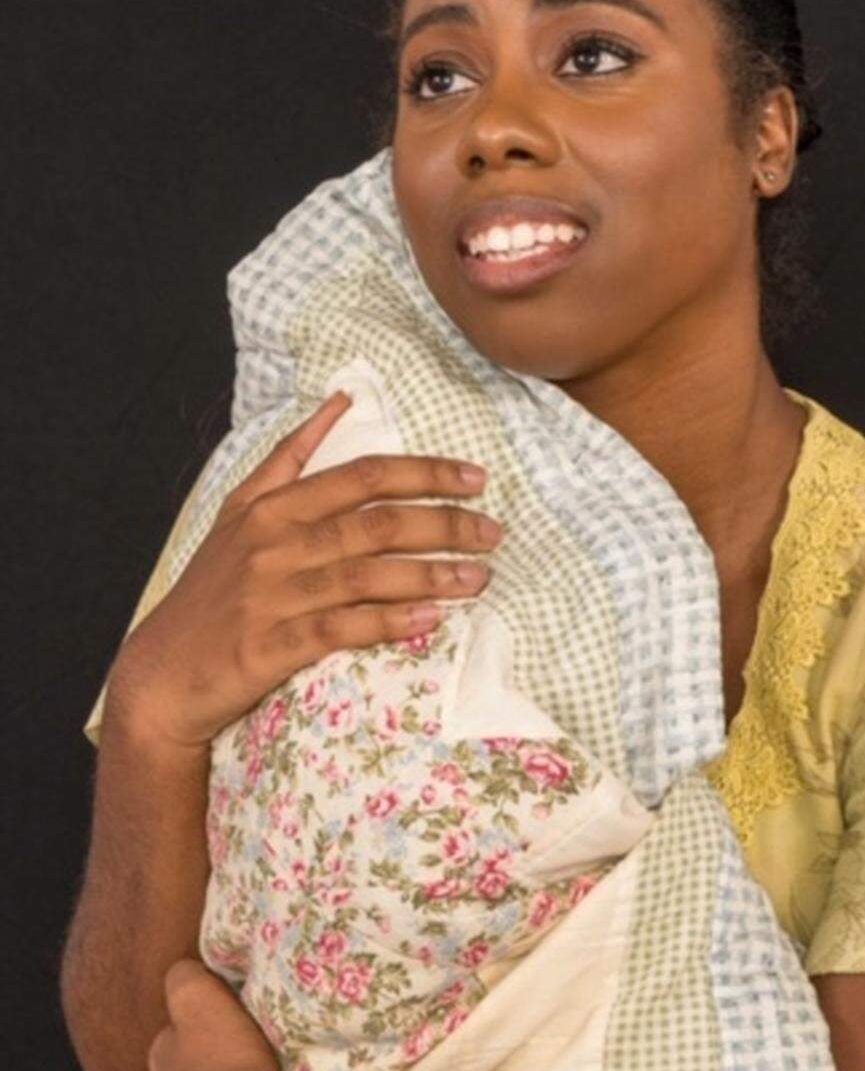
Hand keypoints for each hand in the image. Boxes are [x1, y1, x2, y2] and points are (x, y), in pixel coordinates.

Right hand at [110, 390, 503, 747]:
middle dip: (444, 523)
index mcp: (271, 504)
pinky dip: (390, 621)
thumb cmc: (214, 590)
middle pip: (376, 522)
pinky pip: (343, 628)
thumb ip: (291, 455)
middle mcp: (273, 542)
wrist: (165, 672)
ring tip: (479, 577)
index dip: (425, 472)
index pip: (364, 476)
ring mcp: (272, 594)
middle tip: (493, 531)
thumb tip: (341, 399)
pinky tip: (431, 619)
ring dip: (431, 573)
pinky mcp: (272, 645)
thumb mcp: (240, 511)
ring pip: (367, 574)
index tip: (476, 477)